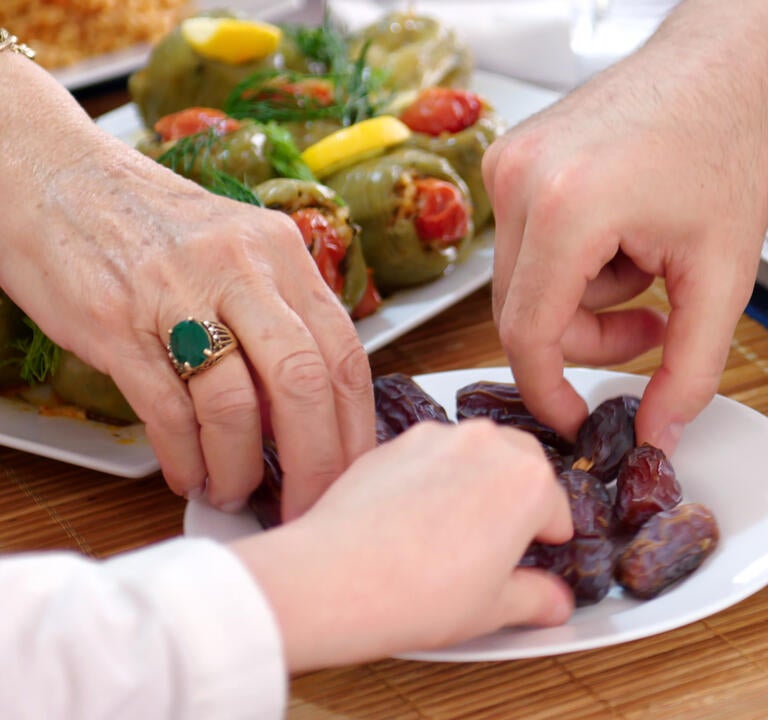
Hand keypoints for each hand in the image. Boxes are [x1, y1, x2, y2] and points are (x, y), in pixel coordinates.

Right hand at [1, 125, 373, 519]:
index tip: (354, 470)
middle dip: (314, 460)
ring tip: (234, 492)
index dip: (354, 425)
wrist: (49, 176)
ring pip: (235, 403)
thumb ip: (279, 314)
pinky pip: (167, 409)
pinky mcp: (116, 322)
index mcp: (280, 251)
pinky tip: (188, 474)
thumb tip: (310, 407)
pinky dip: (184, 455)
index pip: (345, 352)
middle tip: (308, 502)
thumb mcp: (236, 248)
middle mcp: (238, 267)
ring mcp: (176, 293)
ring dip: (240, 466)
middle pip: (303, 382)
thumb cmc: (150, 224)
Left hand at [232, 419, 573, 671]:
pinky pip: (429, 456)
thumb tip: (553, 603)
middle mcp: (488, 444)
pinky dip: (431, 479)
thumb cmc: (416, 593)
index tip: (532, 560)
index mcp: (529, 481)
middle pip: (523, 465)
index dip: (547, 542)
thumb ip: (537, 598)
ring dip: (475, 481)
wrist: (332, 581)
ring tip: (451, 532)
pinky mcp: (392, 442)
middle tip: (497, 544)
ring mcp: (437, 437)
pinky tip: (412, 522)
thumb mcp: (494, 609)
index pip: (558, 510)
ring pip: (474, 453)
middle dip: (518, 498)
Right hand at [483, 49, 767, 453]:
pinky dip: (577, 257)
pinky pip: (529, 241)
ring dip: (590, 294)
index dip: (552, 393)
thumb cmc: (729, 145)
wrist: (726, 63)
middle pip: (524, 312)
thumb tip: (658, 433)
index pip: (529, 335)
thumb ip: (691, 368)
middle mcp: (520, 179)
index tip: (579, 421)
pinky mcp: (514, 154)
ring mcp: (510, 161)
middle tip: (656, 326)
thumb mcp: (723, 274)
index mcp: (566, 207)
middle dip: (590, 336)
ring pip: (527, 280)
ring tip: (652, 257)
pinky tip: (628, 229)